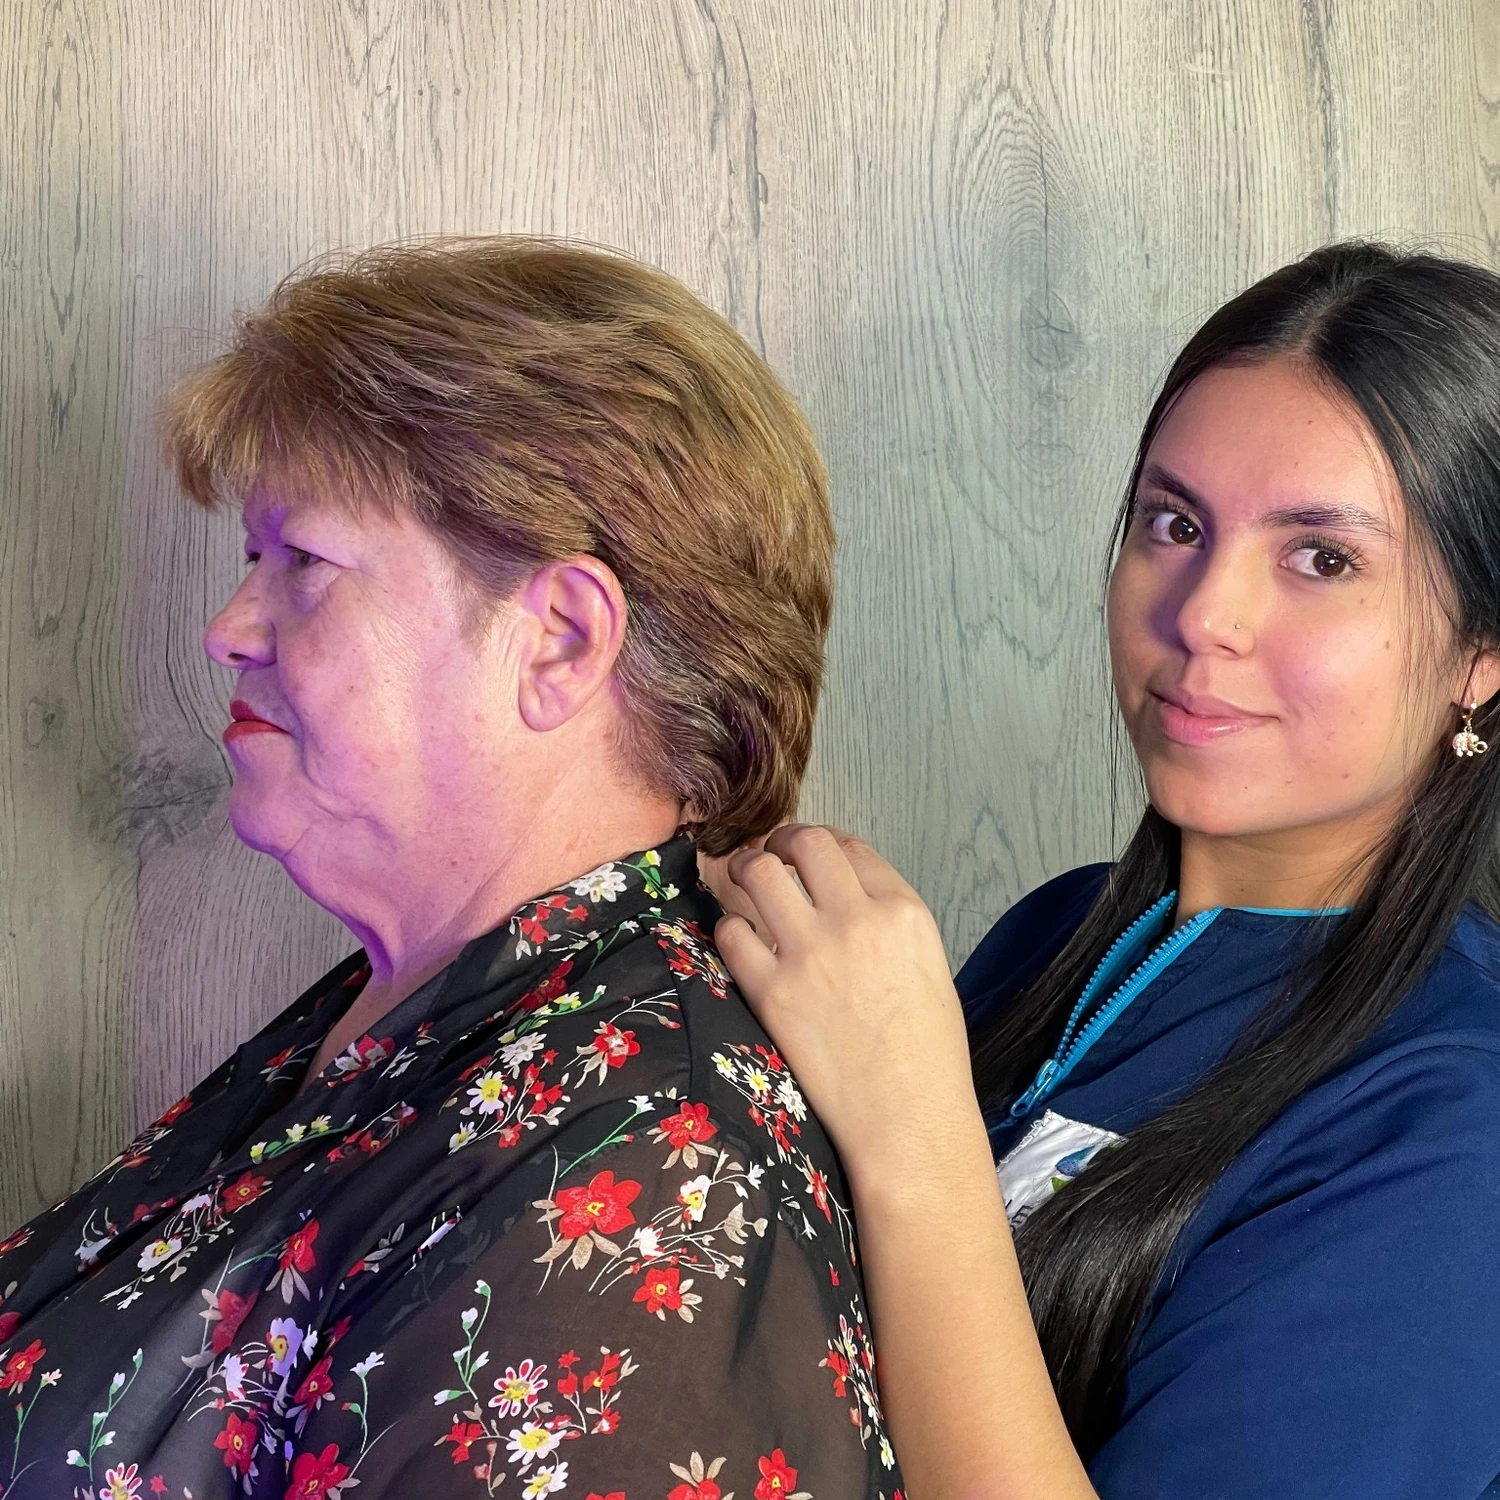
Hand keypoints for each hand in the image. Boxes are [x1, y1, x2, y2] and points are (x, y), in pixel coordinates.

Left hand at [715, 825, 985, 1192]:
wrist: (907, 1120)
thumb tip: (841, 896)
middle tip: (767, 854)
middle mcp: (857, 920)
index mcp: (904, 912)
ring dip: (744, 869)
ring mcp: (811, 954)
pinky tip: (741, 944)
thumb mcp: (928, 965)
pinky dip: (730, 930)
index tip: (806, 851)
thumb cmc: (927, 1054)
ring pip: (757, 872)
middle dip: (778, 840)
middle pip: (803, 842)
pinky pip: (731, 933)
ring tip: (739, 881)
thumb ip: (887, 922)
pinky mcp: (772, 991)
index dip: (821, 841)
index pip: (849, 846)